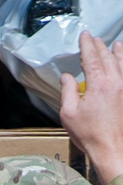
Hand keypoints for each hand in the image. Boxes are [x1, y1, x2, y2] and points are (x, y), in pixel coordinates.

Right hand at [60, 31, 122, 184]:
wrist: (113, 149)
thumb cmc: (90, 135)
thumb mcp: (69, 114)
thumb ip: (68, 91)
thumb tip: (67, 77)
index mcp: (98, 85)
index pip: (91, 58)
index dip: (87, 45)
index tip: (84, 36)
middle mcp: (116, 82)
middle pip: (108, 57)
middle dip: (100, 46)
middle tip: (95, 39)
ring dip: (118, 52)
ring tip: (116, 45)